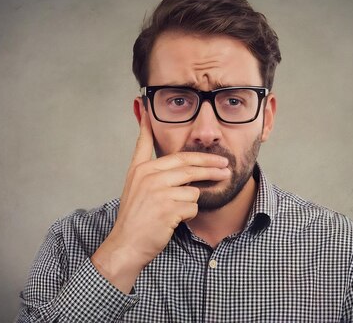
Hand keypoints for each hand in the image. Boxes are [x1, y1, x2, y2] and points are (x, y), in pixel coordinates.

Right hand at [90, 105, 230, 292]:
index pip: (144, 142)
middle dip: (210, 164)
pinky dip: (189, 215)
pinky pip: (192, 206)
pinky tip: (174, 221)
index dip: (146, 124)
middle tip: (225, 165)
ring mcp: (157, 190)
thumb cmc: (135, 220)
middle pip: (187, 163)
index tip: (146, 106)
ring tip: (178, 211)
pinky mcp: (167, 207)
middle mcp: (147, 175)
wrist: (127, 245)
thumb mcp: (136, 190)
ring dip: (193, 201)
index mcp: (139, 170)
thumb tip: (175, 163)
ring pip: (193, 188)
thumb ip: (151, 173)